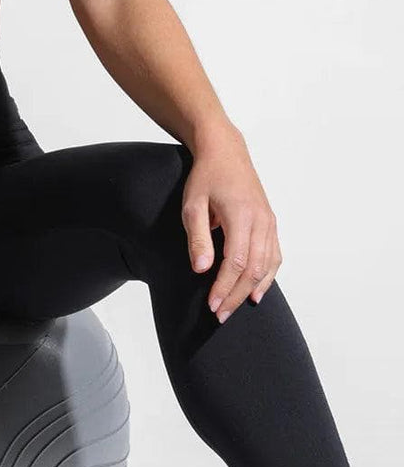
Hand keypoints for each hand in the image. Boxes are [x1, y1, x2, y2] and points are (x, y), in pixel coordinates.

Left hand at [181, 130, 282, 322]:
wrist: (226, 152)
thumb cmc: (206, 177)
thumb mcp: (192, 205)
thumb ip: (198, 238)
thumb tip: (201, 269)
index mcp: (242, 216)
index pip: (236, 262)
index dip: (225, 287)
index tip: (212, 305)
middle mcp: (261, 221)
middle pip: (254, 269)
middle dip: (237, 295)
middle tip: (220, 314)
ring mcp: (269, 222)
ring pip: (267, 265)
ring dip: (252, 289)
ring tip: (236, 308)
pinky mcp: (270, 223)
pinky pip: (274, 255)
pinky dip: (268, 276)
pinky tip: (257, 291)